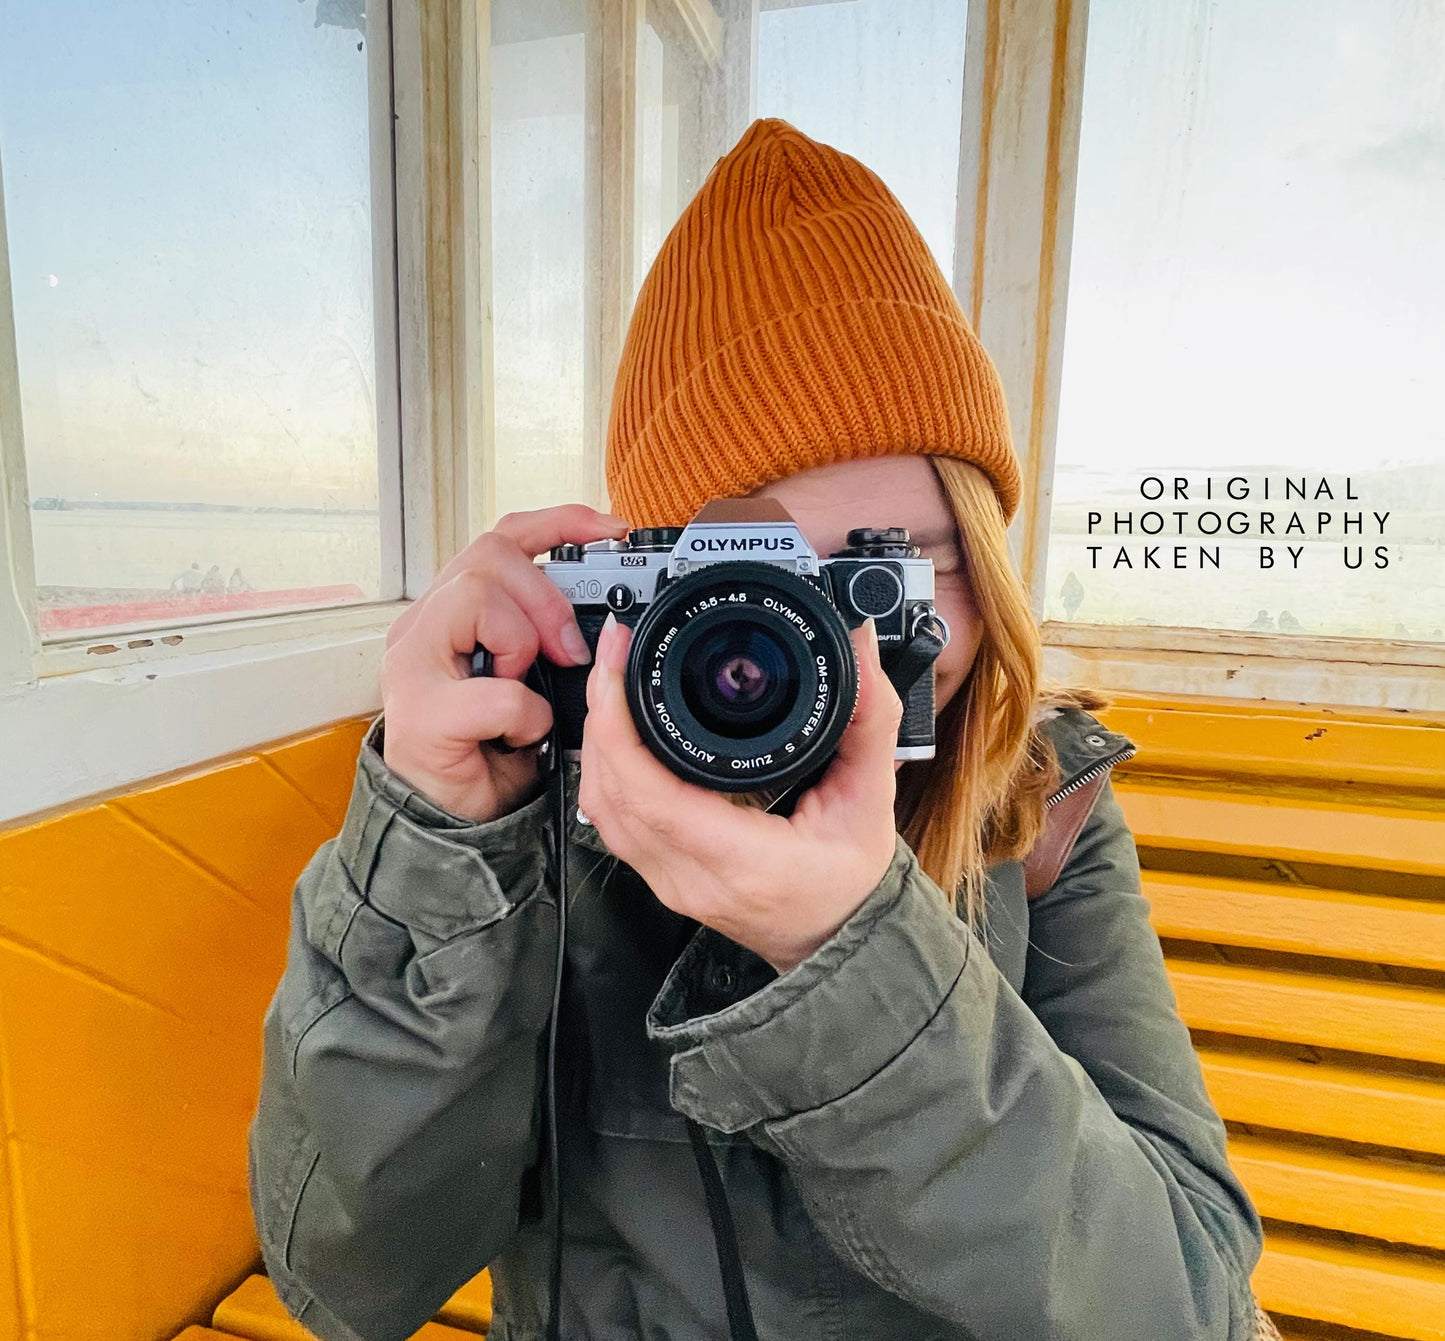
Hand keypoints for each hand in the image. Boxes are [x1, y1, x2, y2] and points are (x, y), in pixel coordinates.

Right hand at [381, 504, 630, 821]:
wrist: (454, 819)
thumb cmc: (490, 749)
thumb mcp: (529, 679)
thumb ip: (546, 638)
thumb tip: (607, 623)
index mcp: (451, 611)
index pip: (501, 539)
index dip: (561, 524)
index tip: (613, 531)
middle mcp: (422, 626)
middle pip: (490, 555)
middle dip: (546, 597)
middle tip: (569, 649)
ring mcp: (412, 666)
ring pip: (479, 598)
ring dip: (525, 643)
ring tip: (526, 686)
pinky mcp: (421, 714)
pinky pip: (498, 690)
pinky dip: (524, 714)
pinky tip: (517, 734)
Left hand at [578, 614, 903, 973]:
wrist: (836, 938)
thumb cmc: (850, 881)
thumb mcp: (871, 800)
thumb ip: (869, 722)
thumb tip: (859, 649)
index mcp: (741, 860)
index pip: (650, 794)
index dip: (619, 725)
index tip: (620, 665)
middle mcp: (691, 876)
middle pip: (611, 793)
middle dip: (601, 714)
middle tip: (616, 654)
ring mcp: (667, 882)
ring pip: (601, 808)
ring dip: (598, 740)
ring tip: (613, 681)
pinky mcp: (658, 876)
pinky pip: (610, 822)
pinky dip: (606, 770)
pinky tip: (617, 733)